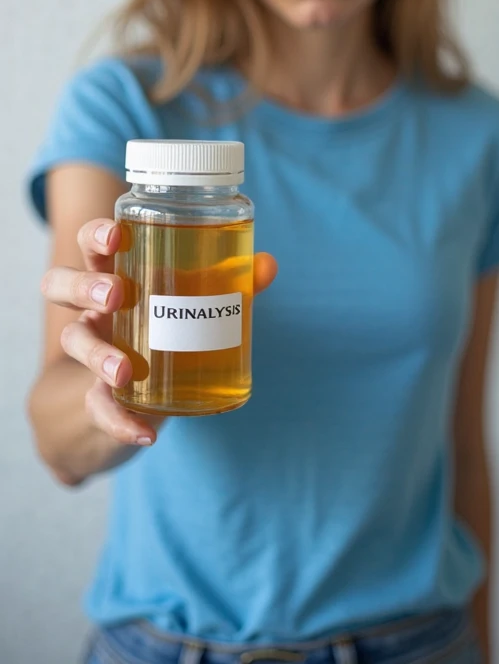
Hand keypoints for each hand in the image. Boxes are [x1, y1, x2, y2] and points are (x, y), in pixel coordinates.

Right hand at [41, 219, 277, 447]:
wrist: (131, 401)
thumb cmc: (164, 332)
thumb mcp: (193, 307)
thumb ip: (230, 284)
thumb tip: (267, 264)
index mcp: (116, 275)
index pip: (92, 245)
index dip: (96, 234)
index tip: (116, 235)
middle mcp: (94, 310)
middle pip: (61, 284)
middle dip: (84, 285)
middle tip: (116, 295)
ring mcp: (91, 353)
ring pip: (74, 341)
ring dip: (97, 355)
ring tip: (123, 371)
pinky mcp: (96, 397)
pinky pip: (99, 408)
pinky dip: (120, 422)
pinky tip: (146, 433)